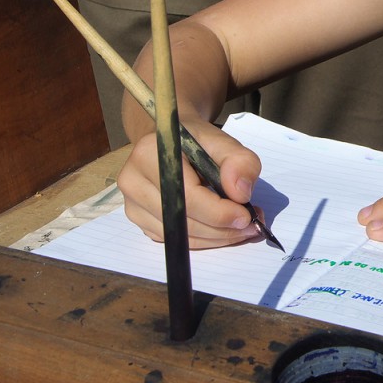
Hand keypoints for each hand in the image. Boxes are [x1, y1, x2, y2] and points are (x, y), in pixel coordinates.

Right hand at [117, 120, 263, 248]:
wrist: (176, 143)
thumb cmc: (200, 143)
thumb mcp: (226, 143)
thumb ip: (240, 162)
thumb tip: (240, 193)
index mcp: (150, 154)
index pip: (186, 195)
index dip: (219, 211)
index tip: (246, 216)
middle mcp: (132, 180)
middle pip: (181, 220)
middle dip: (221, 229)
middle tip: (251, 226)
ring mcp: (132, 204)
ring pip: (178, 235)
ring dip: (214, 238)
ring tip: (242, 229)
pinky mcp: (139, 220)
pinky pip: (173, 240)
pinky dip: (202, 240)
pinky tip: (222, 230)